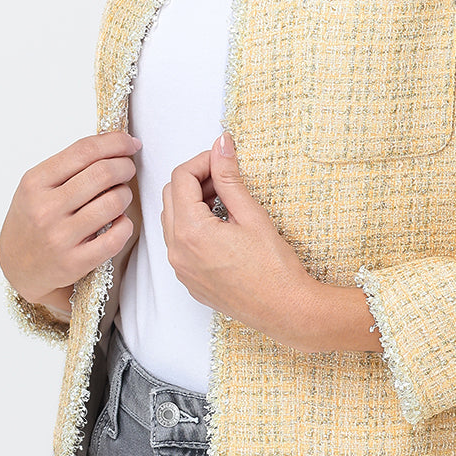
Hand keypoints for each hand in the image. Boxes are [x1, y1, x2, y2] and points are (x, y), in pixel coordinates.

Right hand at [0, 131, 141, 308]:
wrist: (17, 267)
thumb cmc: (32, 221)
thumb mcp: (36, 187)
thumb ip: (69, 166)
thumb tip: (114, 145)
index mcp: (35, 182)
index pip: (84, 151)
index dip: (115, 143)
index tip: (130, 143)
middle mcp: (46, 208)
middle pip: (103, 173)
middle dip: (125, 167)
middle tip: (127, 170)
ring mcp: (60, 236)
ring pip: (114, 202)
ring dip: (126, 195)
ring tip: (118, 198)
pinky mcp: (76, 262)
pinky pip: (117, 236)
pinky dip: (125, 225)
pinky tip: (118, 222)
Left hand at [161, 132, 379, 352]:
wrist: (285, 310)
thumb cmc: (274, 268)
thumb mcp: (251, 215)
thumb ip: (229, 177)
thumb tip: (221, 144)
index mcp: (190, 231)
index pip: (181, 178)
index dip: (202, 161)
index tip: (223, 159)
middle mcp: (177, 251)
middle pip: (170, 196)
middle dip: (194, 180)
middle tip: (224, 176)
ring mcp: (180, 269)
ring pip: (171, 220)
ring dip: (191, 203)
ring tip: (225, 200)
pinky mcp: (189, 280)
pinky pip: (179, 244)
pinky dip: (192, 226)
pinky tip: (222, 226)